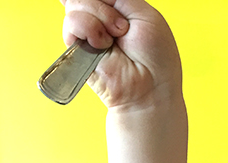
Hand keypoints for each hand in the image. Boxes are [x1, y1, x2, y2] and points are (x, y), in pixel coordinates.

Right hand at [61, 0, 181, 109]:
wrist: (149, 88)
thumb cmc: (155, 57)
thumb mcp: (145, 14)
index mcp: (118, 8)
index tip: (117, 8)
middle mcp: (100, 18)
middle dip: (105, 8)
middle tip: (123, 29)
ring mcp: (87, 31)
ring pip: (76, 4)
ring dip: (100, 18)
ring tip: (116, 39)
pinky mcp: (77, 46)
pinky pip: (71, 23)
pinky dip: (89, 29)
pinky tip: (103, 45)